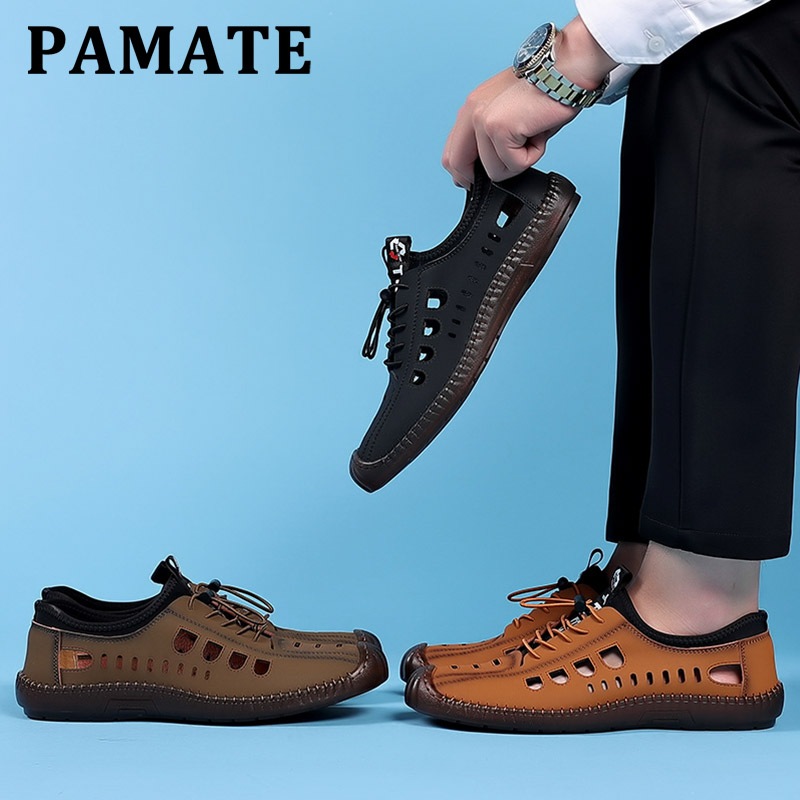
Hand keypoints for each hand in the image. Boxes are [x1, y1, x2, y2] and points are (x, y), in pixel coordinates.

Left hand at [442, 17, 617, 185]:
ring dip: (519, 161)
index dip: (463, 174)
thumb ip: (493, 139)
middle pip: (457, 166)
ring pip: (493, 171)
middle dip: (482, 178)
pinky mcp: (499, 128)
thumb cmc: (547, 92)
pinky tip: (539, 132)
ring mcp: (482, 120)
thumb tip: (488, 169)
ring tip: (533, 134)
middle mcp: (471, 112)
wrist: (568, 69)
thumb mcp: (511, 116)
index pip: (451, 153)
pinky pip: (514, 164)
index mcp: (472, 107)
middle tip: (508, 167)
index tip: (478, 181)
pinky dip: (533, 155)